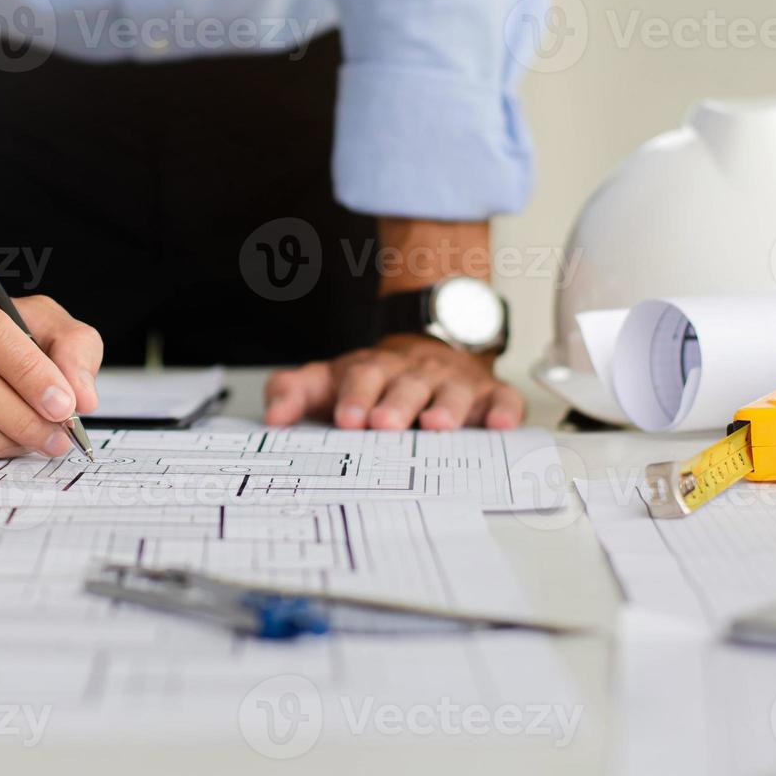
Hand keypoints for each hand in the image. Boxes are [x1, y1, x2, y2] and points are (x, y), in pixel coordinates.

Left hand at [263, 333, 524, 430]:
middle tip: (384, 426)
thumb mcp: (326, 381)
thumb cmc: (372, 380)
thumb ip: (293, 393)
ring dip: (446, 408)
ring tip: (437, 426)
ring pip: (452, 391)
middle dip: (395, 404)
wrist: (426, 348)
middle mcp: (413, 373)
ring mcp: (452, 382)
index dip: (354, 397)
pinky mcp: (488, 394)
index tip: (345, 419)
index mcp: (372, 370)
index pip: (360, 377)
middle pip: (405, 385)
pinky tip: (500, 425)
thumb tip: (272, 418)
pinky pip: (501, 399)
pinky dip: (504, 410)